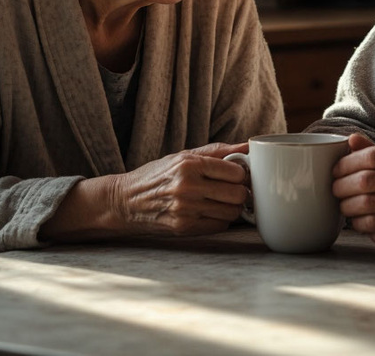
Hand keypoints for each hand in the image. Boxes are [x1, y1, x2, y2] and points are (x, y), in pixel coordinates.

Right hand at [41, 142, 249, 240]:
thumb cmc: (157, 175)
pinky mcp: (184, 228)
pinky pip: (220, 225)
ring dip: (232, 207)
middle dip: (240, 192)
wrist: (125, 201)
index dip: (241, 174)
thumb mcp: (183, 156)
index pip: (236, 172)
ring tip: (221, 201)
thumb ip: (218, 151)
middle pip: (238, 194)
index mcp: (189, 164)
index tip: (236, 174)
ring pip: (232, 212)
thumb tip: (249, 146)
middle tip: (232, 189)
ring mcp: (186, 210)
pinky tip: (210, 212)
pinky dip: (220, 219)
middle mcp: (187, 187)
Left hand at [332, 134, 374, 248]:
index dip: (347, 164)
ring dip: (350, 211)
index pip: (373, 157)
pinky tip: (364, 225)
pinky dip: (366, 230)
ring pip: (370, 212)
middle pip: (367, 184)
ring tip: (345, 208)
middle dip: (342, 188)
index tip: (337, 170)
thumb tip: (352, 142)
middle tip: (335, 190)